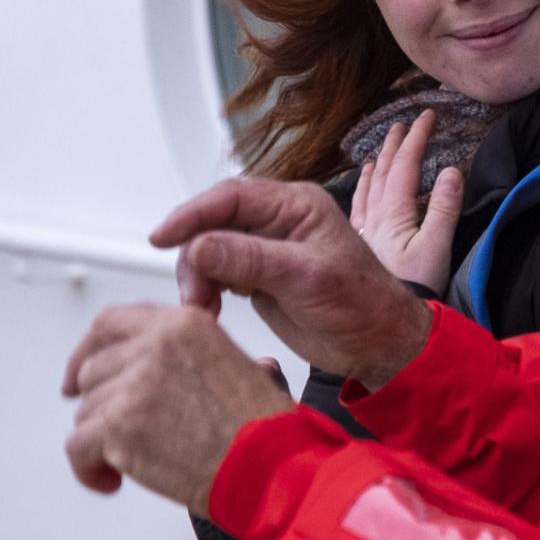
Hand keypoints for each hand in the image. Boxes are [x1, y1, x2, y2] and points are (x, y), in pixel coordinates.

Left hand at [61, 302, 291, 513]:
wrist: (269, 468)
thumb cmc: (263, 429)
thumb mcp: (236, 365)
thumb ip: (190, 355)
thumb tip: (161, 368)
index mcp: (184, 323)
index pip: (112, 322)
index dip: (88, 350)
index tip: (78, 374)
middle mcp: (156, 344)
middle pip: (95, 369)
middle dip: (102, 404)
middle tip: (118, 432)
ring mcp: (134, 383)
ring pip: (86, 411)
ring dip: (102, 440)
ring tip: (136, 460)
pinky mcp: (118, 426)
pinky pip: (77, 447)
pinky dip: (89, 470)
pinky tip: (113, 479)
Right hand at [155, 178, 433, 389]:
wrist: (377, 343)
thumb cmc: (361, 303)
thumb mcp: (307, 278)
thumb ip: (252, 260)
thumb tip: (198, 246)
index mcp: (296, 205)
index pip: (232, 197)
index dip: (193, 214)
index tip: (162, 237)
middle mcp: (278, 220)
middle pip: (213, 223)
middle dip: (194, 255)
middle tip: (194, 296)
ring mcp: (266, 249)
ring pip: (209, 249)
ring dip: (197, 277)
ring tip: (205, 310)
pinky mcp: (258, 277)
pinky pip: (217, 273)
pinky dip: (206, 290)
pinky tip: (212, 310)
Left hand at [351, 110, 464, 290]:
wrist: (386, 324)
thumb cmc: (415, 288)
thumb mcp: (437, 248)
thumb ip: (444, 208)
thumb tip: (452, 171)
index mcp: (394, 213)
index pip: (405, 165)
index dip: (416, 138)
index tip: (427, 115)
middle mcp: (374, 217)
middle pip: (383, 172)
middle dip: (395, 145)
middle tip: (403, 124)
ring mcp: (364, 232)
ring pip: (367, 188)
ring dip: (376, 165)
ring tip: (379, 152)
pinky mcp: (359, 247)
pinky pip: (357, 209)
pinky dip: (361, 191)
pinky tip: (360, 191)